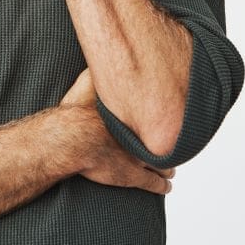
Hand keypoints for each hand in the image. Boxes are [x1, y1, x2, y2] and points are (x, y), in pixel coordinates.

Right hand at [58, 68, 173, 194]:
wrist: (72, 139)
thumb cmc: (77, 112)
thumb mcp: (85, 83)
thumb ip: (95, 72)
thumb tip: (99, 59)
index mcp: (133, 116)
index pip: (157, 117)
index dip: (161, 119)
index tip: (166, 117)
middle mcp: (141, 135)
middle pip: (163, 140)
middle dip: (167, 143)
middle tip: (172, 142)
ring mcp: (139, 157)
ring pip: (162, 164)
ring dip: (166, 166)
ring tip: (170, 167)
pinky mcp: (132, 176)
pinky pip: (154, 183)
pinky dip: (162, 185)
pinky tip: (166, 186)